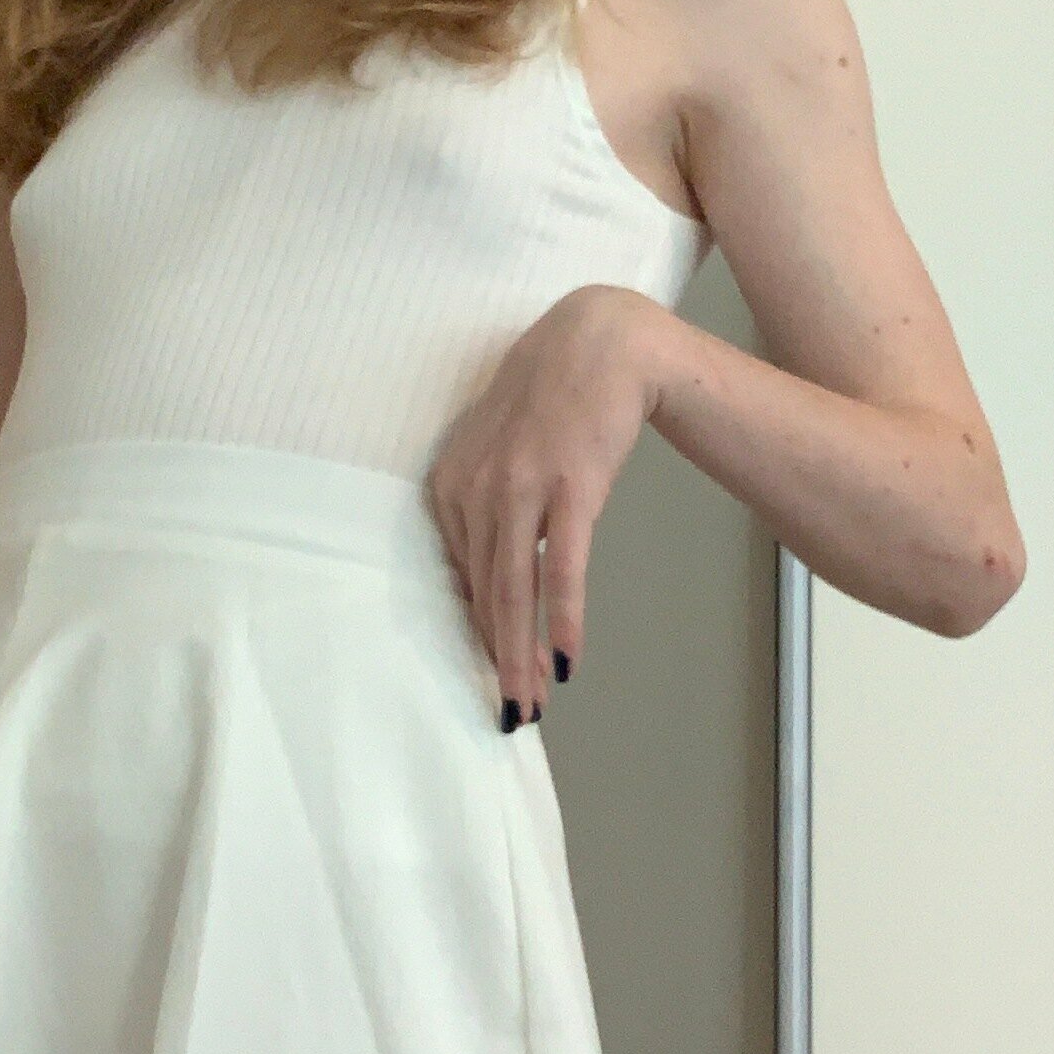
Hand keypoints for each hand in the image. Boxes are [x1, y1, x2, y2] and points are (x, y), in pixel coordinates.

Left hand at [425, 283, 675, 726]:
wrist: (602, 340)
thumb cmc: (553, 393)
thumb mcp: (498, 446)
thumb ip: (485, 501)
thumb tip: (492, 566)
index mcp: (451, 483)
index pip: (463, 578)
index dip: (478, 636)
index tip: (490, 678)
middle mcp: (475, 489)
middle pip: (485, 595)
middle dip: (496, 661)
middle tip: (509, 713)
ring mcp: (520, 488)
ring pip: (514, 591)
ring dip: (522, 655)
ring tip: (531, 701)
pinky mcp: (568, 487)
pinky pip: (560, 568)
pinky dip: (561, 618)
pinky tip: (564, 657)